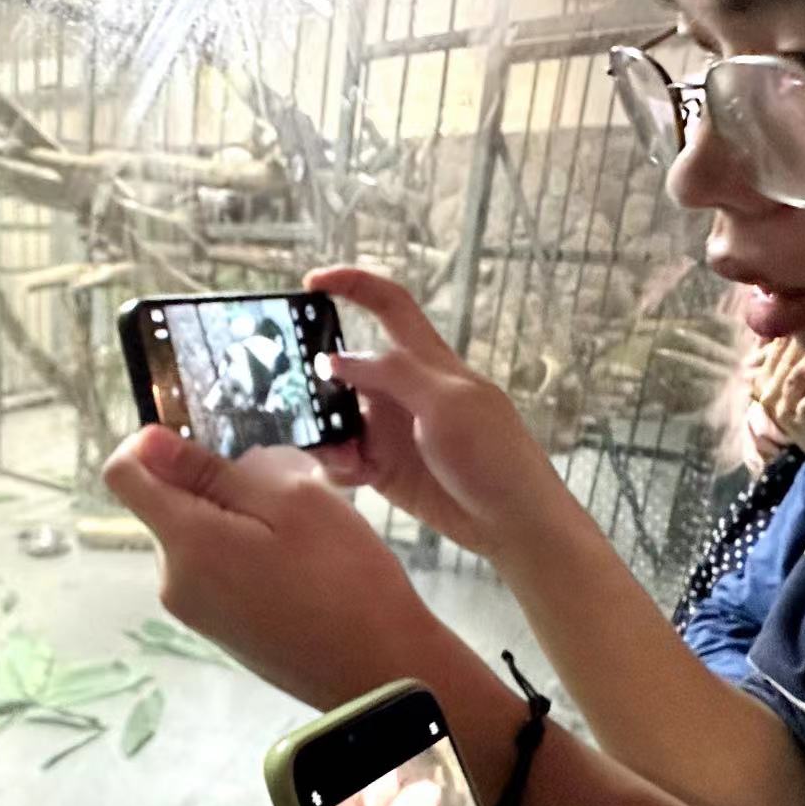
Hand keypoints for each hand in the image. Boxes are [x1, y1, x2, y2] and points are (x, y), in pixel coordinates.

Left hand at [101, 424, 449, 710]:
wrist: (382, 672)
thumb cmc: (346, 578)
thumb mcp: (291, 501)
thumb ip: (211, 470)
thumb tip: (147, 445)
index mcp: (184, 543)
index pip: (122, 474)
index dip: (149, 443)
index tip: (202, 439)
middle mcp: (172, 580)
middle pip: (162, 505)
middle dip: (208, 482)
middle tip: (281, 488)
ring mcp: (193, 611)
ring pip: (193, 535)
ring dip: (232, 516)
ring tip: (297, 530)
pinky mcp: (218, 629)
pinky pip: (212, 569)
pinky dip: (241, 549)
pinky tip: (294, 562)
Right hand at [303, 266, 580, 566]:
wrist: (512, 522)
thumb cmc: (494, 455)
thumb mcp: (447, 403)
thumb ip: (393, 374)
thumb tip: (336, 359)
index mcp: (424, 361)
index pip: (388, 305)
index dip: (353, 285)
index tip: (310, 283)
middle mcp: (401, 390)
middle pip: (344, 368)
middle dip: (315, 382)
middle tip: (293, 401)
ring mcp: (389, 430)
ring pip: (335, 418)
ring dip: (325, 434)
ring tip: (339, 458)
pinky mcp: (382, 468)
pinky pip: (342, 459)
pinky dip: (336, 466)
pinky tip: (349, 477)